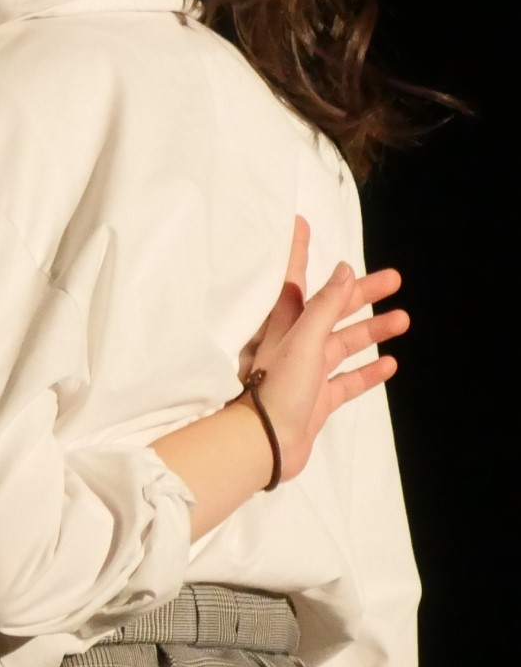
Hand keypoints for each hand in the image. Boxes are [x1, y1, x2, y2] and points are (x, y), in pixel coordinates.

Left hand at [238, 215, 408, 483]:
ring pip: (344, 344)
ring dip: (371, 331)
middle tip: (394, 279)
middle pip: (332, 310)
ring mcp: (306, 372)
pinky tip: (389, 364)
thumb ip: (325, 306)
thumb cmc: (277, 387)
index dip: (297, 251)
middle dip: (361, 294)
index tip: (301, 224)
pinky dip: (367, 372)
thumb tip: (343, 269)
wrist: (263, 443)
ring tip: (404, 319)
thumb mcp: (303, 339)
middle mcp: (293, 344)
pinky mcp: (317, 400)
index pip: (292, 279)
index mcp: (282, 325)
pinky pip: (347, 381)